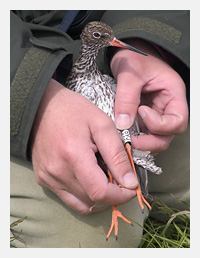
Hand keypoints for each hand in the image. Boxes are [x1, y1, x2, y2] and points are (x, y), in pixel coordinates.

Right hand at [31, 79, 137, 213]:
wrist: (42, 108)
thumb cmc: (74, 111)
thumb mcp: (102, 124)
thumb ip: (117, 154)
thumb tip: (130, 182)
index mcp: (73, 155)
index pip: (100, 192)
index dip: (120, 196)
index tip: (131, 188)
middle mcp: (57, 172)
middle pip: (92, 201)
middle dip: (112, 195)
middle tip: (120, 179)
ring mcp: (48, 178)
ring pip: (81, 204)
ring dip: (99, 198)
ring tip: (105, 179)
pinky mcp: (43, 180)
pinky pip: (69, 199)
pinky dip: (84, 195)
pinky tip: (89, 179)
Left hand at [111, 39, 187, 152]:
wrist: (127, 53)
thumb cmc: (136, 56)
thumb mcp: (131, 73)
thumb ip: (127, 98)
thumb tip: (123, 124)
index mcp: (173, 94)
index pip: (177, 121)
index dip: (160, 124)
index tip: (141, 112)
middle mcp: (166, 107)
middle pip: (167, 135)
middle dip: (149, 142)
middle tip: (131, 140)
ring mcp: (155, 113)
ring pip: (154, 137)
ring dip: (141, 142)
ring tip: (124, 138)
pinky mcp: (143, 117)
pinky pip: (142, 133)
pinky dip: (134, 137)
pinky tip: (122, 135)